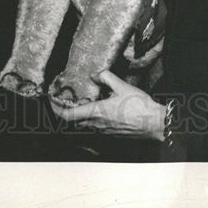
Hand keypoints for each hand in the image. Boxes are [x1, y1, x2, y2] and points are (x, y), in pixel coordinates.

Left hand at [49, 70, 166, 139]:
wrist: (155, 124)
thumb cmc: (140, 107)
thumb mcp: (122, 86)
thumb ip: (106, 77)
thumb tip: (96, 73)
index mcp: (97, 112)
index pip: (68, 116)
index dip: (56, 109)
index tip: (52, 101)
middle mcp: (98, 125)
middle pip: (74, 122)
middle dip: (66, 112)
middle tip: (64, 100)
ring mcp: (105, 131)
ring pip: (85, 125)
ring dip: (79, 116)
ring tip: (80, 103)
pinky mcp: (112, 134)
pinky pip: (96, 128)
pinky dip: (91, 119)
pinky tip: (99, 109)